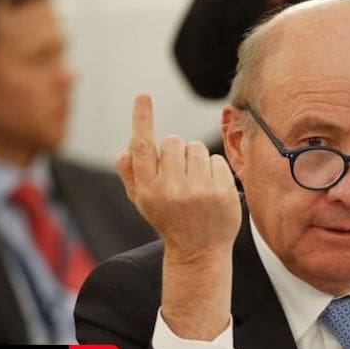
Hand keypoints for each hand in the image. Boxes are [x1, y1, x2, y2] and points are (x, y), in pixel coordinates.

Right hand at [116, 93, 240, 338]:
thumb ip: (131, 173)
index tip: (143, 96)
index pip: (143, 146)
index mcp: (148, 190)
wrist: (199, 252)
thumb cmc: (168, 220)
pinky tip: (210, 190)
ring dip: (195, 159)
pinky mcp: (222, 191)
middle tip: (178, 175)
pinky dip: (213, 170)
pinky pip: (215, 159)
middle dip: (176, 151)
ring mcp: (199, 190)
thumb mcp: (142, 202)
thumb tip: (127, 147)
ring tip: (195, 182)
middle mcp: (172, 189)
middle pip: (172, 141)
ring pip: (195, 147)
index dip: (142, 119)